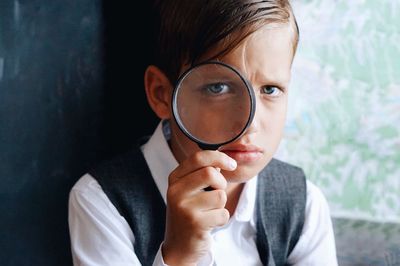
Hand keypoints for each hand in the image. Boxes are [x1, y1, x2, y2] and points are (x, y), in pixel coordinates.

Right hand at [162, 150, 236, 265]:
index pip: (198, 158)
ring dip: (221, 205)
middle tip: (216, 193)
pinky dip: (221, 219)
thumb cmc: (190, 213)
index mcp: (175, 179)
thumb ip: (203, 173)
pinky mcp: (195, 223)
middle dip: (221, 184)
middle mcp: (176, 191)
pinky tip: (209, 224)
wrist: (179, 246)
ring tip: (209, 212)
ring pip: (220, 195)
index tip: (232, 164)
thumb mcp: (191, 190)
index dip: (219, 157)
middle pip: (210, 173)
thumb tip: (225, 158)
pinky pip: (222, 213)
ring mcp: (184, 208)